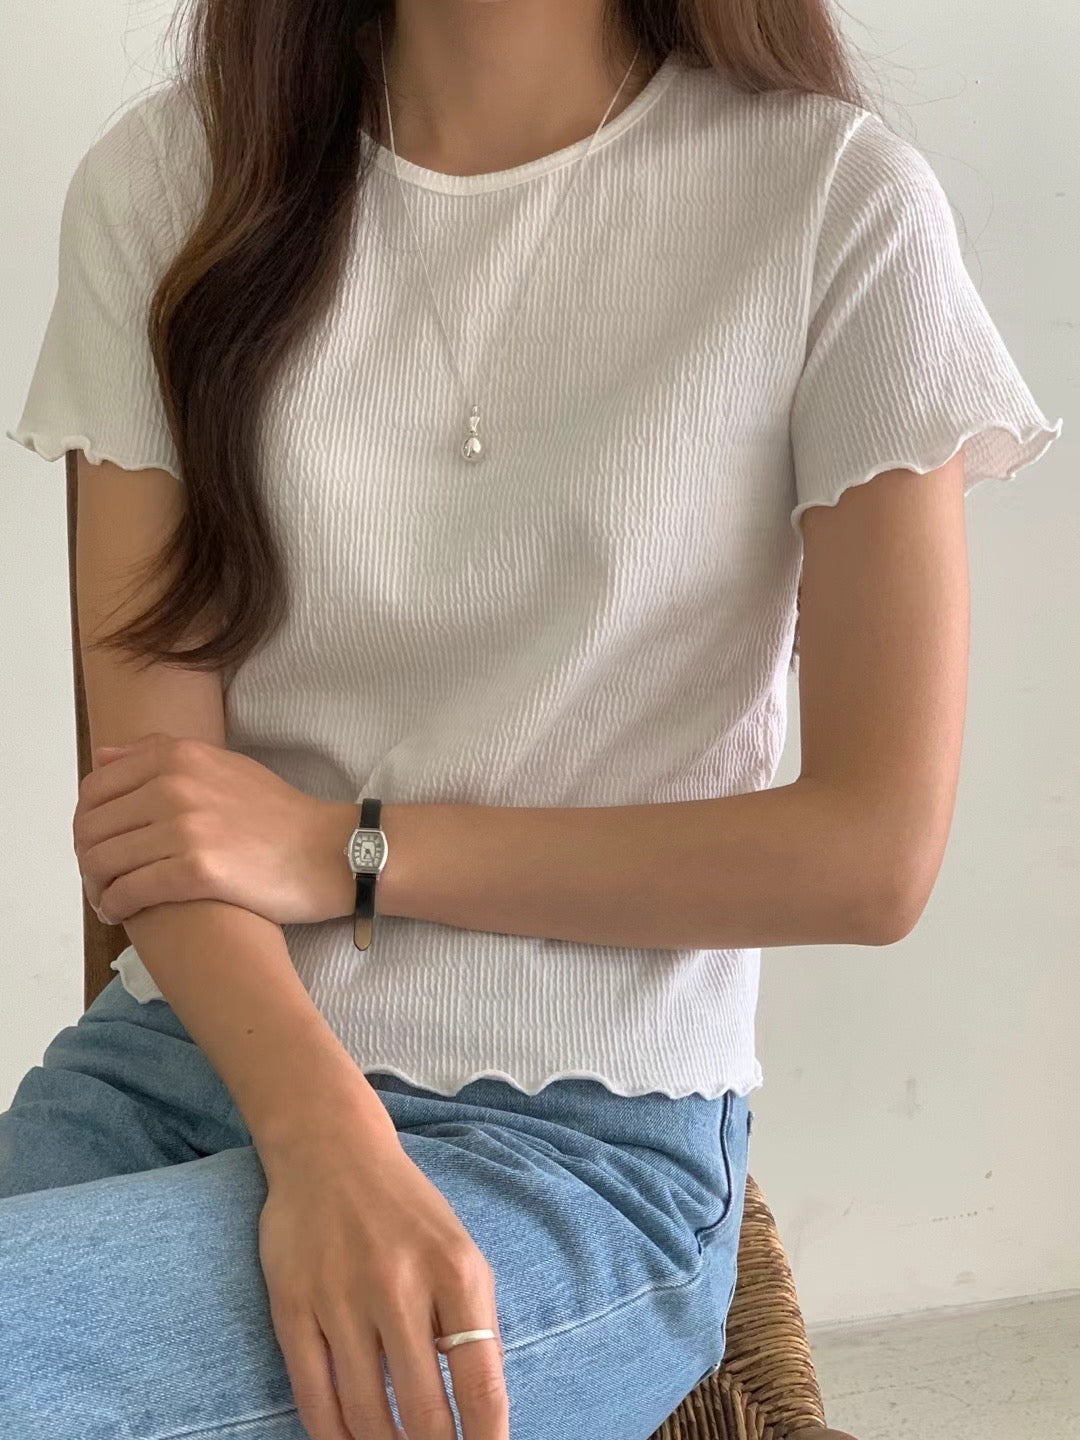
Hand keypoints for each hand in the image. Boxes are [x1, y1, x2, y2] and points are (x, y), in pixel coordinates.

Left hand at [73, 732, 355, 927]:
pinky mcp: (198, 871)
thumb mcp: (222, 765)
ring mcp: (186, 827)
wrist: (329, 851)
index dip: (86, 823)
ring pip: (103, 861)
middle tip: (100, 881)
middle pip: (93, 827)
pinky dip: (116, 906)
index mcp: (178, 756)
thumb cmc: (278, 815)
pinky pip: (129, 891)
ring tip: (109, 900)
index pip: (96, 789)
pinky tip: (123, 914)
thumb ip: (160, 754)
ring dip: (97, 887)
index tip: (98, 845)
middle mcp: (176, 785)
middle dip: (87, 859)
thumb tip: (102, 755)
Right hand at [258, 1112, 508, 1439]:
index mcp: (455, 1272)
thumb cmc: (406, 1211)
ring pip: (366, 1413)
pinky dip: (334, 1436)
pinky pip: (313, 1397)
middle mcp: (400, 1286)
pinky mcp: (293, 1306)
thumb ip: (471, 1323)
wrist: (330, 1149)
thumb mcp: (458, 1252)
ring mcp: (341, 1298)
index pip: (480, 1383)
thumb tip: (478, 1410)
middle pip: (424, 1412)